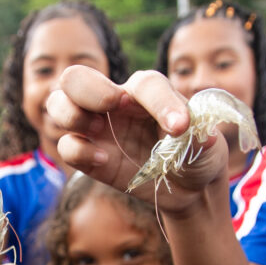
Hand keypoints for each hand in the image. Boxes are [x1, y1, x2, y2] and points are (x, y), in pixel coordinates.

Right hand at [47, 67, 228, 215]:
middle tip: (111, 106)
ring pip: (58, 104)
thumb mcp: (207, 146)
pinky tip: (103, 160)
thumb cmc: (196, 155)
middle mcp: (115, 103)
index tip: (180, 127)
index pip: (144, 84)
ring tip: (96, 128)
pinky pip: (66, 146)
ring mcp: (97, 129)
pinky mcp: (88, 156)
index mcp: (147, 92)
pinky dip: (78, 150)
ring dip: (70, 113)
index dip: (160, 101)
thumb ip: (200, 136)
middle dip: (88, 88)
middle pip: (76, 77)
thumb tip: (201, 133)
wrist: (187, 187)